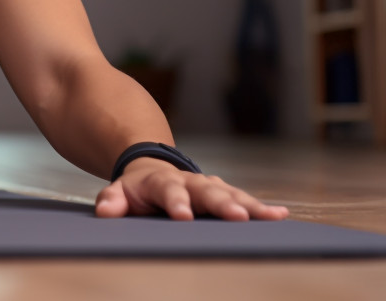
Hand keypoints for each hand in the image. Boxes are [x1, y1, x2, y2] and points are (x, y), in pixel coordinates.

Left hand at [94, 157, 289, 220]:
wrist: (151, 168)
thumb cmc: (136, 190)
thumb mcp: (119, 192)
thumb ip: (112, 200)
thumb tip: (105, 212)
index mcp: (160, 181)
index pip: (167, 190)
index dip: (176, 202)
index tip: (184, 216)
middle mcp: (188, 181)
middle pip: (206, 191)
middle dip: (221, 203)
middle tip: (237, 217)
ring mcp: (208, 186)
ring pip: (230, 193)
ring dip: (249, 205)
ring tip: (270, 217)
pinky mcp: (223, 194)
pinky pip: (244, 200)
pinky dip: (260, 208)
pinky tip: (281, 215)